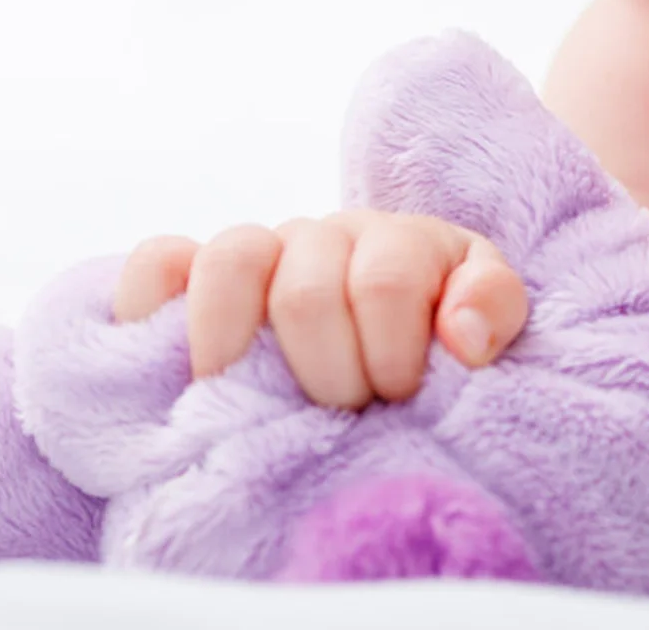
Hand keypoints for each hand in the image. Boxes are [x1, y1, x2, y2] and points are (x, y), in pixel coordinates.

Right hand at [111, 210, 528, 409]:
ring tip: (254, 399)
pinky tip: (176, 357)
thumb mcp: (488, 315)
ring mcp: (258, 252)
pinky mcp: (194, 278)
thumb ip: (493, 307)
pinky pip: (157, 264)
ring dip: (241, 344)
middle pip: (306, 288)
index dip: (393, 352)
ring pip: (230, 259)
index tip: (399, 397)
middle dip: (329, 371)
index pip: (387, 280)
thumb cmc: (437, 329)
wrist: (390, 326)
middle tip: (342, 412)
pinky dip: (155, 302)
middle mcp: (324, 236)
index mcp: (398, 241)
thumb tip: (461, 334)